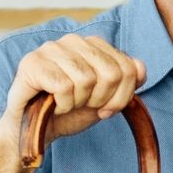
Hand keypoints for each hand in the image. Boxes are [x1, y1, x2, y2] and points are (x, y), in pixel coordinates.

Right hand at [0, 35, 145, 146]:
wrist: (34, 131)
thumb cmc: (69, 112)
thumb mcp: (106, 99)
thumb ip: (126, 82)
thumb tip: (140, 68)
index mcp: (93, 45)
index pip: (128, 68)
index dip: (121, 97)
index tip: (105, 107)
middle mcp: (73, 41)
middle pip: (111, 73)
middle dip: (101, 100)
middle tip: (84, 106)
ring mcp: (50, 49)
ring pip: (86, 79)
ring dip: (79, 102)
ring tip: (66, 104)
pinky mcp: (31, 63)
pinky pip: (63, 86)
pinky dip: (62, 104)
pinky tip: (53, 104)